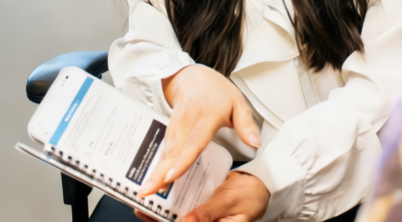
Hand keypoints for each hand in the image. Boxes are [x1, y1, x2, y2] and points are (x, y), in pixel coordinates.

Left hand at [135, 172, 269, 221]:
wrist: (259, 183)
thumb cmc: (250, 195)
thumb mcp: (229, 201)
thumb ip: (207, 213)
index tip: (151, 216)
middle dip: (159, 219)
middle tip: (142, 209)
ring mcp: (200, 221)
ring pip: (177, 220)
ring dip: (162, 214)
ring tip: (145, 205)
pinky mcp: (198, 212)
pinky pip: (182, 210)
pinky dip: (171, 204)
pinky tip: (161, 196)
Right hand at [139, 65, 260, 197]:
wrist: (192, 76)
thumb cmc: (217, 91)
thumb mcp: (238, 102)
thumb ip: (246, 125)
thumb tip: (256, 144)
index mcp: (207, 116)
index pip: (194, 142)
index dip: (183, 160)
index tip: (172, 175)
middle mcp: (188, 122)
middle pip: (174, 151)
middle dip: (160, 173)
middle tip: (148, 191)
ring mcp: (176, 126)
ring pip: (166, 152)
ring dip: (155, 171)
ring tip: (146, 190)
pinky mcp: (170, 130)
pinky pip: (164, 150)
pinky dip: (157, 165)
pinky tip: (151, 180)